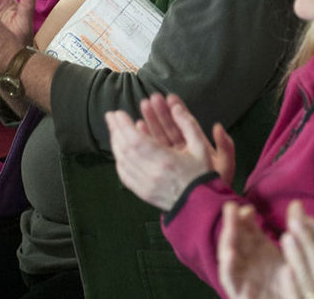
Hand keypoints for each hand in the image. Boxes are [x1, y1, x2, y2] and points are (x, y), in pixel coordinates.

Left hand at [105, 96, 220, 210]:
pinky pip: (124, 176)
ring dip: (115, 143)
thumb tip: (176, 107)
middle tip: (111, 116)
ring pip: (122, 161)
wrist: (201, 205)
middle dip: (116, 130)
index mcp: (166, 160)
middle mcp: (152, 173)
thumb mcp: (201, 147)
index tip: (118, 113)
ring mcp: (146, 185)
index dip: (124, 125)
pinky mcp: (143, 193)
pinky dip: (119, 161)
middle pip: (125, 149)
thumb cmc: (202, 175)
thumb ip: (188, 125)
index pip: (136, 140)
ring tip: (113, 130)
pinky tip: (119, 151)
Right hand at [219, 201, 293, 298]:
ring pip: (228, 263)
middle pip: (234, 243)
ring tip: (229, 235)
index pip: (245, 232)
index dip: (243, 219)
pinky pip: (233, 287)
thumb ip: (295, 230)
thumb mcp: (294, 253)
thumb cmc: (293, 282)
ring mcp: (244, 283)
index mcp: (258, 253)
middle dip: (231, 226)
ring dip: (226, 248)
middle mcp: (248, 266)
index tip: (249, 208)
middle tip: (231, 208)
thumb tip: (296, 203)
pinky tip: (231, 257)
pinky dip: (230, 271)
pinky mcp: (244, 298)